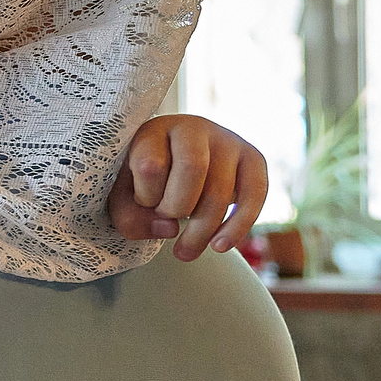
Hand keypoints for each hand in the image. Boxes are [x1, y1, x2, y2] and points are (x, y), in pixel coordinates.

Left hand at [110, 115, 267, 258]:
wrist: (179, 168)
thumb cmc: (147, 185)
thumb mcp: (125, 199)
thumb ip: (130, 217)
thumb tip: (170, 228)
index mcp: (155, 131)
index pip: (151, 164)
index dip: (146, 196)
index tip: (144, 204)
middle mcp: (194, 128)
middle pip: (193, 169)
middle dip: (177, 208)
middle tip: (167, 223)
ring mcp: (227, 140)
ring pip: (221, 190)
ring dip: (201, 231)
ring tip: (185, 252)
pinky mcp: (253, 158)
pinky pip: (255, 194)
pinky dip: (238, 226)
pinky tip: (219, 247)